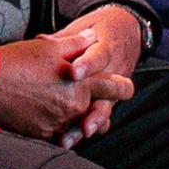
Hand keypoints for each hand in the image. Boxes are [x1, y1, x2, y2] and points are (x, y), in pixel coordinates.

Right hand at [0, 22, 134, 143]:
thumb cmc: (17, 62)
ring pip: (79, 122)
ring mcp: (60, 123)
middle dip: (92, 101)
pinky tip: (47, 112)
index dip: (123, 86)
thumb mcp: (49, 47)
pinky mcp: (44, 134)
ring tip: (58, 101)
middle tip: (77, 91)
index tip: (122, 85)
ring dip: (76, 114)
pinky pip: (61, 133)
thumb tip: (91, 37)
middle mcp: (75, 108)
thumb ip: (77, 43)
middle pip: (98, 109)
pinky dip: (59, 125)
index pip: (117, 88)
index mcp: (82, 84)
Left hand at [51, 6, 142, 147]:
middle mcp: (113, 72)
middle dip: (95, 109)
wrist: (127, 32)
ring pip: (104, 110)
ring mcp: (112, 89)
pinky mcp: (108, 99)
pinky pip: (101, 116)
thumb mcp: (83, 29)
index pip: (99, 56)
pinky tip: (72, 139)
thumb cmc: (99, 31)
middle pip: (107, 93)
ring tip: (76, 136)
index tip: (73, 73)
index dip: (87, 64)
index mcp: (106, 48)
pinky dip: (89, 127)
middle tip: (83, 122)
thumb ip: (64, 39)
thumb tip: (41, 42)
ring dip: (91, 124)